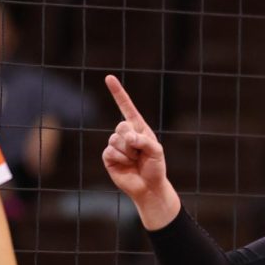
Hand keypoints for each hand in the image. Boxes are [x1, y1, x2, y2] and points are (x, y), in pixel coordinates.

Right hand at [102, 76, 166, 200]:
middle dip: (132, 140)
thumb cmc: (155, 167)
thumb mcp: (156, 151)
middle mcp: (125, 134)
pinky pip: (110, 151)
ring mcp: (115, 145)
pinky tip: (126, 165)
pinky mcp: (108, 157)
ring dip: (128, 152)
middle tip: (140, 152)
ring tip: (135, 160)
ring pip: (116, 140)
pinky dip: (121, 159)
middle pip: (121, 126)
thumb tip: (127, 137)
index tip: (109, 78)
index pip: (126, 107)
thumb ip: (143, 140)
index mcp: (138, 128)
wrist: (148, 186)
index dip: (118, 93)